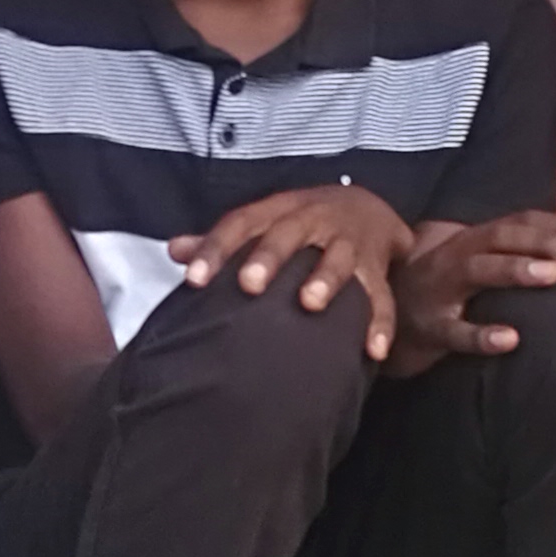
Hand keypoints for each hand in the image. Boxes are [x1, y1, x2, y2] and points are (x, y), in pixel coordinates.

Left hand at [168, 185, 411, 365]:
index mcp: (278, 210)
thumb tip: (174, 249)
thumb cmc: (302, 221)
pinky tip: (373, 350)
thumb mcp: (265, 221)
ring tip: (311, 303)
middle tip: (249, 284)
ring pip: (338, 258)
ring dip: (325, 279)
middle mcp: (312, 220)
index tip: (193, 278)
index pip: (240, 223)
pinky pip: (382, 297)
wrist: (367, 206)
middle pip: (288, 234)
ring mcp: (347, 242)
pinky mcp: (376, 267)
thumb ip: (224, 239)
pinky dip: (380, 323)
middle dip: (269, 257)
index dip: (215, 249)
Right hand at [385, 213, 555, 371]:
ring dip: (517, 270)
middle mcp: (459, 254)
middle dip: (549, 244)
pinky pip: (455, 332)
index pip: (526, 222)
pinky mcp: (427, 327)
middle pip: (506, 238)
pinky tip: (512, 340)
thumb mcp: (476, 266)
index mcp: (476, 238)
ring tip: (554, 276)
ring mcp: (440, 290)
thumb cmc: (442, 292)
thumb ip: (517, 257)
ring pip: (480, 271)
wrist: (375, 318)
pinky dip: (482, 335)